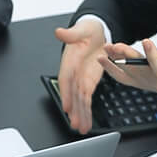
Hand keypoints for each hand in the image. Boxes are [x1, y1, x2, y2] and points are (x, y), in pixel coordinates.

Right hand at [53, 19, 107, 133]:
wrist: (97, 31)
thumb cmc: (88, 30)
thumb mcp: (82, 29)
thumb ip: (71, 34)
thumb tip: (59, 32)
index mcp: (70, 60)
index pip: (66, 79)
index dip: (66, 93)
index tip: (67, 106)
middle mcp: (73, 73)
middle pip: (73, 94)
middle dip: (74, 111)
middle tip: (75, 124)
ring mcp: (81, 79)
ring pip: (80, 100)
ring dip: (81, 115)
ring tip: (81, 128)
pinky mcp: (89, 82)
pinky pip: (87, 99)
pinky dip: (87, 110)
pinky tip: (86, 122)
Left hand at [99, 31, 156, 109]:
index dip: (153, 56)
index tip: (147, 41)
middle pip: (140, 71)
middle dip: (127, 58)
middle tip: (116, 46)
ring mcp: (147, 84)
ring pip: (128, 74)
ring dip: (115, 61)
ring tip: (106, 48)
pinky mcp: (140, 83)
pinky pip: (123, 78)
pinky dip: (111, 69)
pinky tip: (103, 58)